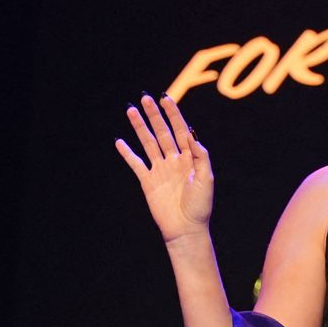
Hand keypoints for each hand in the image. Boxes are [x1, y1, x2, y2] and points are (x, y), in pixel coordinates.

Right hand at [116, 94, 213, 242]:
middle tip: (145, 98)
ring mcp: (160, 170)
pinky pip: (136, 164)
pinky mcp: (148, 181)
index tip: (165, 98)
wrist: (186, 228)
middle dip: (154, 115)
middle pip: (162, 132)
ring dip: (140, 127)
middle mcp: (174, 160)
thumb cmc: (200, 206)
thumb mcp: (207, 179)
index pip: (180, 130)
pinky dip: (127, 153)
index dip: (173, 114)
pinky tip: (120, 141)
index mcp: (190, 158)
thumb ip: (201, 157)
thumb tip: (192, 137)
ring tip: (131, 110)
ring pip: (148, 143)